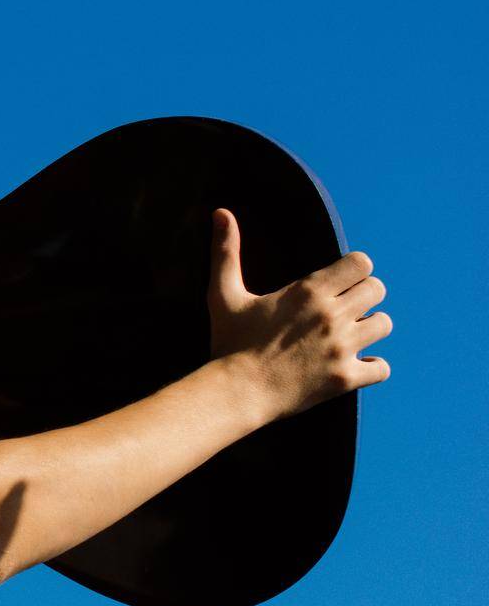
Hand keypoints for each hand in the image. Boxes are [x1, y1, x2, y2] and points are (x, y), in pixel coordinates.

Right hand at [208, 207, 392, 419]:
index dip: (352, 271)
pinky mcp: (346, 378)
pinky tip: (352, 366)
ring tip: (347, 337)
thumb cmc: (228, 342)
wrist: (234, 392)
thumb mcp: (223, 294)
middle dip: (363, 297)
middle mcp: (332, 315)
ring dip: (368, 328)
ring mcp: (342, 347)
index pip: (362, 263)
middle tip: (341, 310)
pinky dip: (371, 367)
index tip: (337, 284)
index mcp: (309, 291)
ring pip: (384, 324)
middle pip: (378, 289)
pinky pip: (382, 367)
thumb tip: (220, 213)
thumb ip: (226, 252)